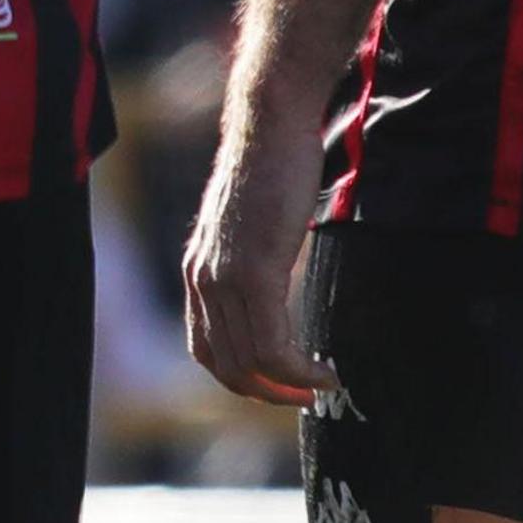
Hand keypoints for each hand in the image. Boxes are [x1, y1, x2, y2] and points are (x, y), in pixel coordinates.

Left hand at [181, 120, 335, 407]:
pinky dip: (299, 371)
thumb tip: (275, 289)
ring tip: (323, 385)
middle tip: (306, 395)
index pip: (205, 348)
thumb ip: (251, 261)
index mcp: (198, 270)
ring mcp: (225, 278)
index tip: (276, 385)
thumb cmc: (272, 168)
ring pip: (251, 362)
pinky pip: (273, 346)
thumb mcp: (250, 226)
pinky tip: (324, 372)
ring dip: (289, 387)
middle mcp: (202, 279)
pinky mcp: (254, 273)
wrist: (271, 126)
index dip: (239, 377)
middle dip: (267, 391)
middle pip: (226, 364)